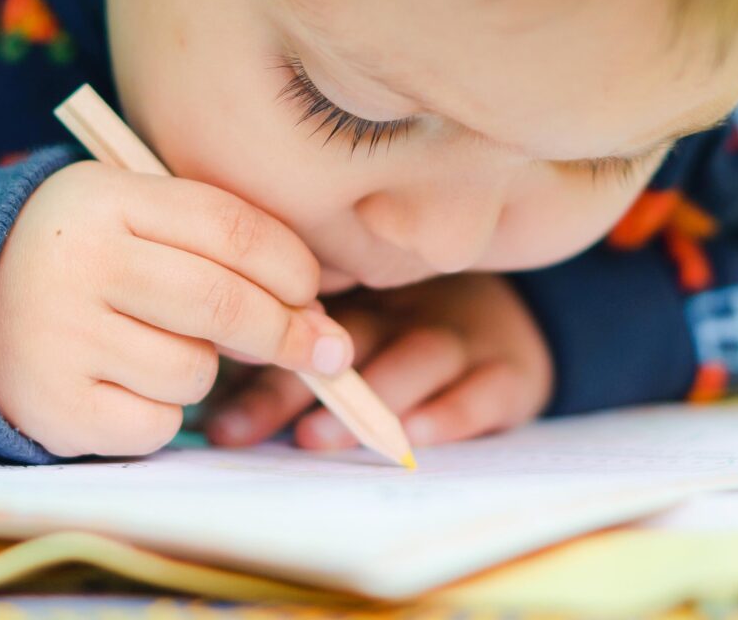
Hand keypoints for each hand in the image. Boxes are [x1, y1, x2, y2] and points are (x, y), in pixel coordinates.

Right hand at [0, 161, 352, 457]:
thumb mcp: (141, 220)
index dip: (291, 264)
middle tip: (324, 348)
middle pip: (222, 303)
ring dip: (207, 370)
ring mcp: (60, 337)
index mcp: (110, 199)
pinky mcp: (51, 407)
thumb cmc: (91, 256)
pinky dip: (164, 411)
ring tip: (165, 347)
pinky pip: (157, 424)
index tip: (314, 291)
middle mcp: (80, 263)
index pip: (232, 228)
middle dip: (288, 332)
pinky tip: (128, 382)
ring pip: (193, 371)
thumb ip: (224, 253)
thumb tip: (321, 326)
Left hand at [206, 272, 552, 450]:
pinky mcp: (511, 370)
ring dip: (368, 395)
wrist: (521, 319)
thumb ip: (308, 358)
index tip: (216, 420)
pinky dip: (452, 411)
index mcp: (371, 299)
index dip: (263, 371)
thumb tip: (219, 408)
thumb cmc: (421, 332)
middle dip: (296, 389)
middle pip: (354, 343)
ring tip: (317, 438)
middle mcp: (413, 313)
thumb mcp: (371, 326)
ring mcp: (465, 337)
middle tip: (243, 429)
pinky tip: (416, 434)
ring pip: (419, 357)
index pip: (312, 329)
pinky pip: (486, 390)